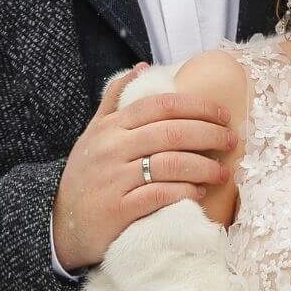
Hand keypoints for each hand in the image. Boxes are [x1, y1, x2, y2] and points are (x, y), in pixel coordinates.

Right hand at [52, 63, 236, 270]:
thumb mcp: (93, 133)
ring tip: (221, 172)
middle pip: (171, 133)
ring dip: (202, 167)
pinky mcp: (118, 211)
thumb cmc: (84, 176)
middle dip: (208, 135)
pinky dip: (183, 192)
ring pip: (169, 164)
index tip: (222, 114)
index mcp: (111, 127)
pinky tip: (198, 192)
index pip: (161, 106)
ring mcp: (114, 180)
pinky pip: (159, 195)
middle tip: (231, 141)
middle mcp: (112, 149)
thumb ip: (115, 100)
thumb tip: (143, 67)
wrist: (59, 223)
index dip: (197, 107)